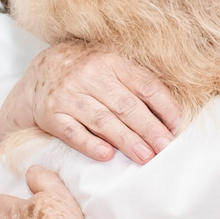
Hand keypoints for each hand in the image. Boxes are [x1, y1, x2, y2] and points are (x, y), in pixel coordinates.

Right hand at [0, 44, 183, 163]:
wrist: (41, 71)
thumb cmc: (87, 73)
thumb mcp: (111, 66)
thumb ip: (135, 84)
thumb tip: (168, 115)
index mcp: (111, 61)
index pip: (144, 85)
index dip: (163, 106)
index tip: (177, 127)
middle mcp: (90, 76)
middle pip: (126, 105)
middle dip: (149, 129)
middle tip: (166, 148)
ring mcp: (69, 95)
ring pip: (103, 120)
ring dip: (126, 140)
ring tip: (146, 156)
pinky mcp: (52, 115)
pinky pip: (73, 133)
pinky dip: (90, 145)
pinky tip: (107, 155)